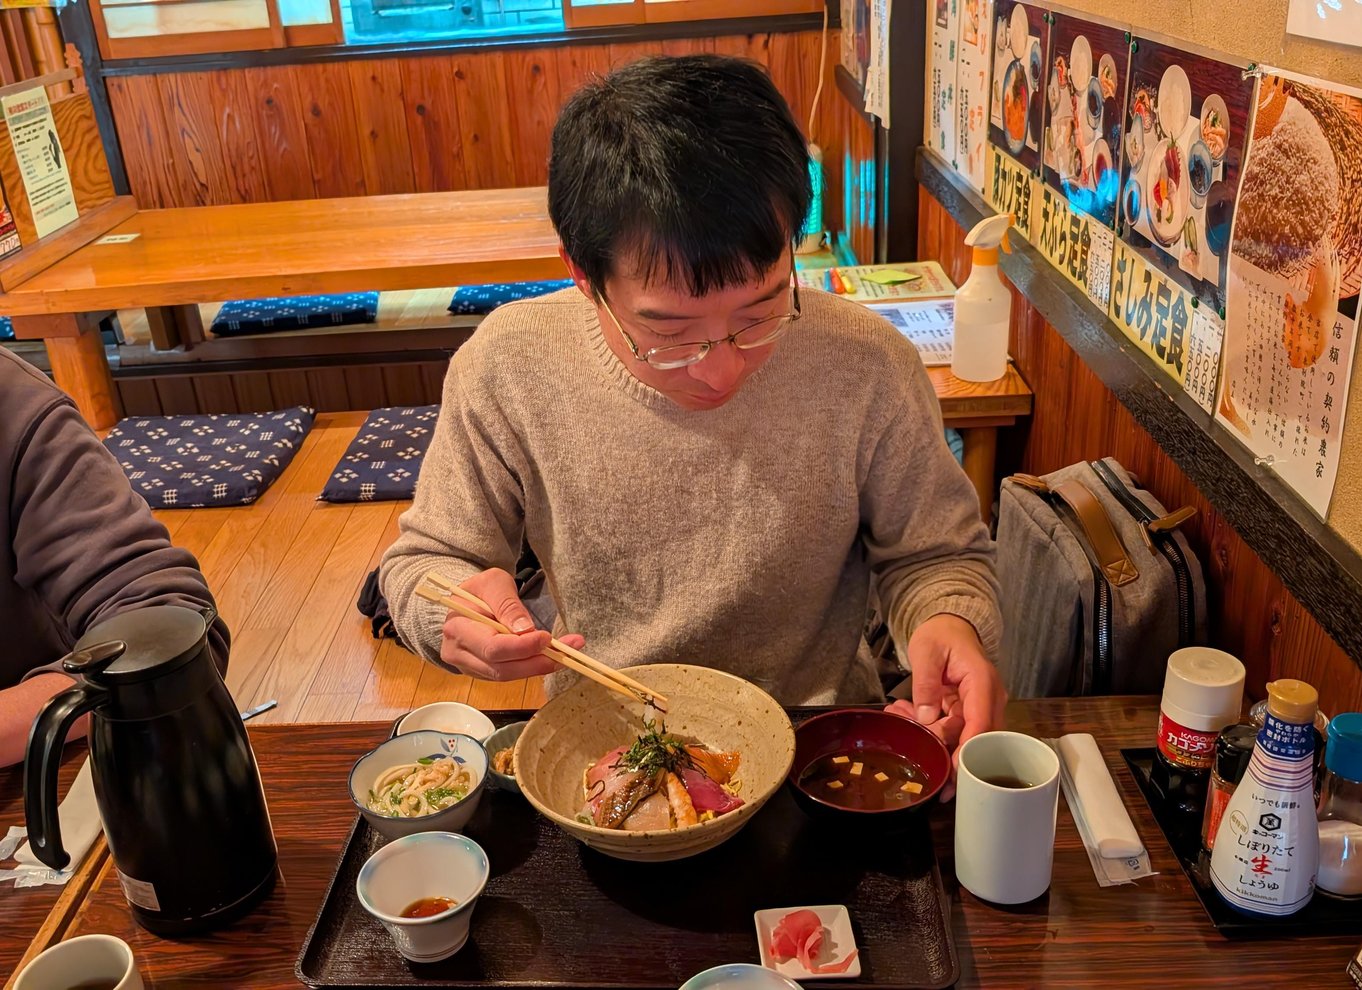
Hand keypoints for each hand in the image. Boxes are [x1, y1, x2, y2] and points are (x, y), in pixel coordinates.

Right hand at [439, 568, 582, 680]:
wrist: (466, 603)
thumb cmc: (479, 591)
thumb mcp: (493, 583)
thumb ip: (507, 603)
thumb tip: (525, 629)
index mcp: (458, 628)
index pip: (492, 647)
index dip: (522, 647)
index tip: (547, 638)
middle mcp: (458, 653)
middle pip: (501, 668)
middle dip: (537, 662)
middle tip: (567, 651)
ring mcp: (469, 666)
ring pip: (507, 675)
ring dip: (539, 667)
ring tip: (566, 654)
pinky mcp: (482, 672)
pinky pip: (509, 674)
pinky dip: (531, 667)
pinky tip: (550, 657)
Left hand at [885, 613, 1004, 800]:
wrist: (950, 627)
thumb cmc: (940, 635)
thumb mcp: (926, 652)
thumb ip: (925, 684)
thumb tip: (926, 720)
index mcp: (982, 681)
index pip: (980, 723)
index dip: (967, 751)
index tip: (951, 773)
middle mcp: (988, 698)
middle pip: (975, 738)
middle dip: (944, 748)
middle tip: (912, 742)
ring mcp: (981, 706)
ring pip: (961, 736)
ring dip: (931, 734)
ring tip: (898, 713)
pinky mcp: (970, 712)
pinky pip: (953, 729)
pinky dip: (930, 726)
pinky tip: (904, 713)